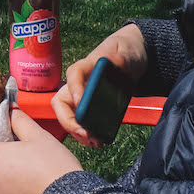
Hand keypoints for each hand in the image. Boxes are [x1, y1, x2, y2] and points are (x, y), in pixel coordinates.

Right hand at [51, 23, 147, 146]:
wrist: (130, 59)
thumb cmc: (126, 51)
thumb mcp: (127, 51)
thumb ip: (122, 56)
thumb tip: (116, 61)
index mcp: (87, 65)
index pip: (74, 74)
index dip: (74, 88)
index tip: (80, 102)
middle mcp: (79, 83)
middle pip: (62, 102)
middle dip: (69, 121)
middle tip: (86, 133)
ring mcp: (81, 96)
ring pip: (68, 116)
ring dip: (77, 132)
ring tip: (94, 142)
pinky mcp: (88, 107)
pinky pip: (80, 123)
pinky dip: (85, 135)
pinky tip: (97, 141)